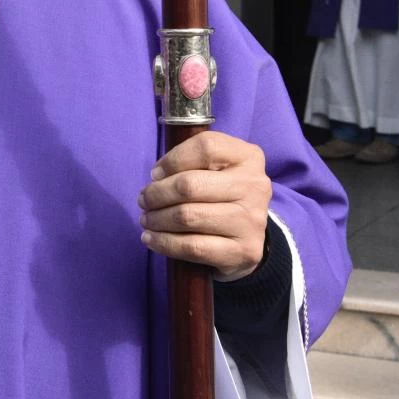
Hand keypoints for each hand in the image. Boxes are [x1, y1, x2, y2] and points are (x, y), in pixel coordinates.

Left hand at [137, 132, 270, 281]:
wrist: (247, 235)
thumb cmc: (220, 193)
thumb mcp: (215, 166)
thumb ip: (190, 161)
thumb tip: (157, 177)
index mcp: (248, 157)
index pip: (206, 147)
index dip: (173, 159)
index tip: (155, 174)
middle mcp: (255, 186)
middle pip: (191, 185)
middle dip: (157, 194)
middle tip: (143, 200)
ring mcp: (252, 221)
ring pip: (188, 217)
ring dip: (157, 219)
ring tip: (147, 219)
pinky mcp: (245, 251)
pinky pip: (194, 247)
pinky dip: (165, 243)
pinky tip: (151, 238)